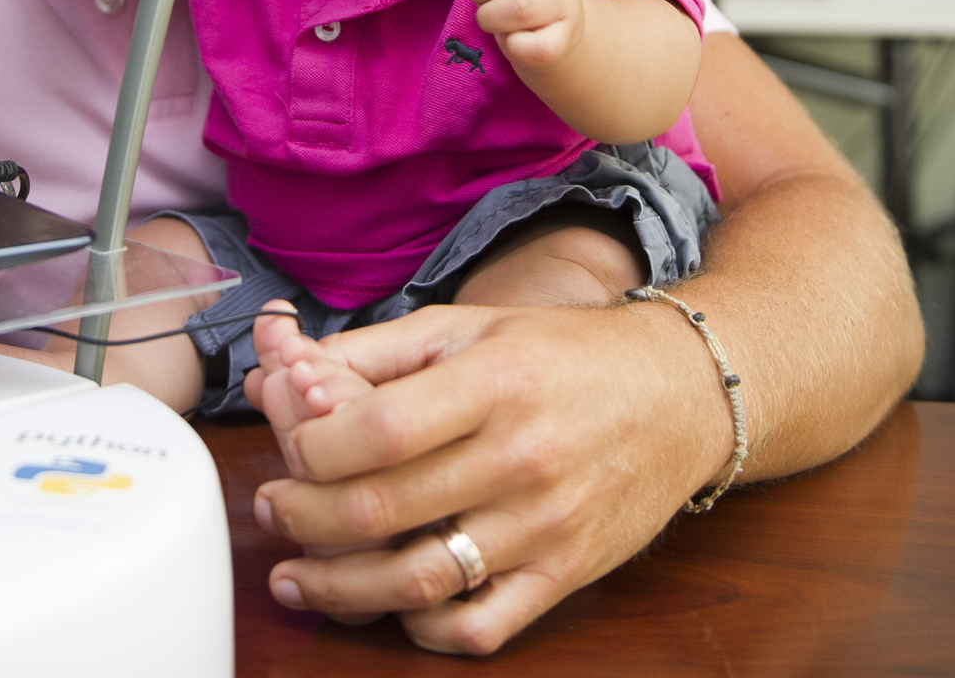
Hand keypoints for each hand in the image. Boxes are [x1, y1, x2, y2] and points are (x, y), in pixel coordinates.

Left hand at [248, 300, 728, 655]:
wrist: (681, 395)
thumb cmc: (564, 354)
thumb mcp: (471, 326)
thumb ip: (376, 351)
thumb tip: (285, 369)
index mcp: (493, 382)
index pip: (377, 430)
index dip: (311, 446)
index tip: (291, 446)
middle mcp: (520, 456)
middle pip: (382, 507)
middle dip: (303, 515)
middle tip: (273, 508)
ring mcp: (545, 523)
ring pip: (419, 578)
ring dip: (339, 586)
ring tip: (294, 574)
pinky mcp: (566, 573)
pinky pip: (481, 625)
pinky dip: (424, 628)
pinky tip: (388, 607)